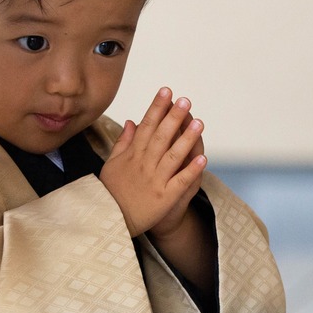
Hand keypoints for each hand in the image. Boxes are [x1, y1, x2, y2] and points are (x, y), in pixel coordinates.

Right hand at [99, 87, 206, 236]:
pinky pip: (179, 182)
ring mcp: (154, 181)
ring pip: (173, 156)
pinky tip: (203, 159)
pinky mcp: (164, 198)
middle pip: (161, 137)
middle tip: (185, 101)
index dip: (157, 107)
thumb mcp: (112, 164)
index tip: (167, 91)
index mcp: (132, 155)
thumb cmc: (110, 192)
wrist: (109, 220)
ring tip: (199, 123)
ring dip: (186, 139)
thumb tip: (131, 121)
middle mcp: (144, 165)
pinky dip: (190, 171)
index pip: (147, 126)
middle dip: (174, 117)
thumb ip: (123, 142)